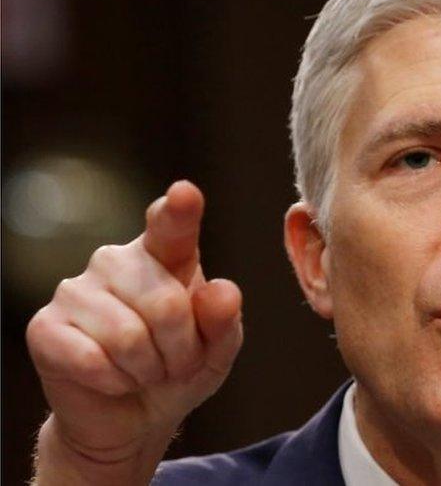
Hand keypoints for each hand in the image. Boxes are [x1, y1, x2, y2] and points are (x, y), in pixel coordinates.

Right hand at [27, 181, 243, 484]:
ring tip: (146, 371)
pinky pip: (92, 360)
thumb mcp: (217, 351)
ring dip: (149, 369)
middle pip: (166, 304)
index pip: (172, 226)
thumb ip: (224, 321)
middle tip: (175, 363)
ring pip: (129, 337)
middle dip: (181, 350)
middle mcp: (117, 261)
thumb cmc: (179, 369)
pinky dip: (115, 381)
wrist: (133, 417)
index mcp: (165, 255)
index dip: (179, 211)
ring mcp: (76, 290)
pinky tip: (114, 379)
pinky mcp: (45, 327)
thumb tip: (219, 292)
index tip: (185, 193)